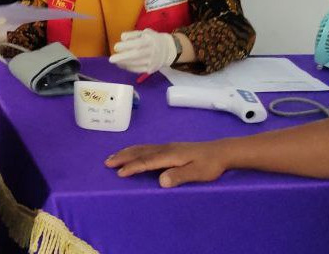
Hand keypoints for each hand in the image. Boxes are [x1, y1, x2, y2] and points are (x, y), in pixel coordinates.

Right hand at [106, 141, 229, 187]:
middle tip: (107, 163)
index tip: (119, 174)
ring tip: (113, 157)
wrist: (221, 152)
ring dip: (126, 152)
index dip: (133, 167)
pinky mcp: (170, 148)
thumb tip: (161, 181)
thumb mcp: (198, 173)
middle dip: (123, 157)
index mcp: (170, 155)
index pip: (147, 161)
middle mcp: (165, 148)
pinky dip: (135, 150)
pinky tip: (133, 153)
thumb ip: (179, 176)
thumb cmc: (210, 165)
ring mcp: (167, 147)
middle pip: (140, 152)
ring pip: (142, 148)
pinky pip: (147, 148)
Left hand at [109, 30, 177, 73]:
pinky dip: (129, 68)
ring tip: (116, 62)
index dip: (126, 46)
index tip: (116, 47)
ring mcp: (152, 62)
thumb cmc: (153, 39)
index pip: (137, 44)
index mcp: (150, 41)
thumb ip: (133, 34)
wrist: (168, 50)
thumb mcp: (145, 32)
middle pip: (136, 55)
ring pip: (137, 64)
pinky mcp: (151, 69)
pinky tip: (122, 65)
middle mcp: (152, 51)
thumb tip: (122, 38)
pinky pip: (138, 70)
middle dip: (122, 58)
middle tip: (111, 59)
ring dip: (124, 63)